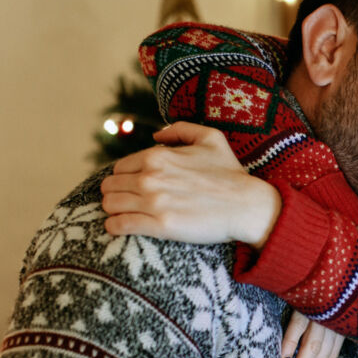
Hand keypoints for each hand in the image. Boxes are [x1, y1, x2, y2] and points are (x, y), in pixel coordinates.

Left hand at [100, 122, 280, 247]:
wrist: (247, 206)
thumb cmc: (231, 174)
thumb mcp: (211, 138)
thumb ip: (180, 129)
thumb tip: (156, 135)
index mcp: (157, 156)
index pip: (119, 167)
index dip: (125, 178)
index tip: (134, 187)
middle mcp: (150, 177)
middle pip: (110, 186)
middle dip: (116, 194)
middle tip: (127, 203)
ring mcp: (153, 202)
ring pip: (110, 205)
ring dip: (114, 210)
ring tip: (124, 215)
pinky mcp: (159, 226)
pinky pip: (120, 225)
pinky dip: (114, 227)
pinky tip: (119, 228)